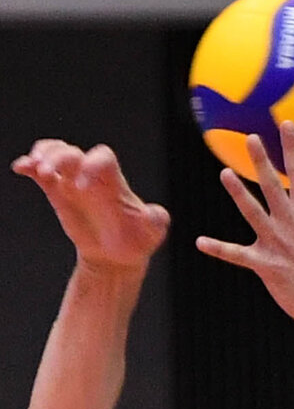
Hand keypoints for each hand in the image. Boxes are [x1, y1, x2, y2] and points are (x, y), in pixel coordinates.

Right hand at [12, 141, 168, 272]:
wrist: (117, 256)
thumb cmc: (138, 240)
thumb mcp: (153, 232)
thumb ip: (156, 220)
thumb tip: (154, 214)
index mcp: (114, 182)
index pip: (103, 157)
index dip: (92, 163)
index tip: (84, 185)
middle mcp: (92, 176)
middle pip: (73, 152)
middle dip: (59, 157)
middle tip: (49, 172)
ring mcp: (73, 182)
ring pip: (56, 155)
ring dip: (43, 156)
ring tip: (38, 169)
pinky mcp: (58, 192)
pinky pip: (41, 173)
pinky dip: (29, 166)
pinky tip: (21, 169)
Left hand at [195, 122, 293, 330]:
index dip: (293, 148)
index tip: (286, 125)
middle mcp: (292, 225)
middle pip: (273, 187)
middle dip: (262, 161)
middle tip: (250, 137)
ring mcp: (277, 245)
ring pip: (253, 213)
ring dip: (238, 194)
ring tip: (225, 173)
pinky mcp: (266, 266)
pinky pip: (238, 255)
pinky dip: (220, 249)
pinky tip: (201, 242)